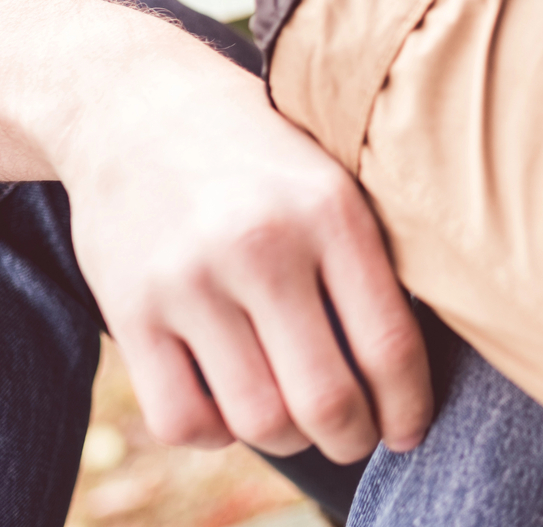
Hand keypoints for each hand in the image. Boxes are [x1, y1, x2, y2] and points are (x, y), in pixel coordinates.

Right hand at [48, 13, 433, 461]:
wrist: (132, 101)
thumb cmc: (255, 151)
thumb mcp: (328, 174)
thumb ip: (368, 255)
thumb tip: (413, 367)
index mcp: (329, 209)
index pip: (388, 343)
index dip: (407, 408)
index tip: (409, 429)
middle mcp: (261, 244)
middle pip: (325, 399)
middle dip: (352, 437)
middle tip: (355, 436)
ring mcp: (189, 280)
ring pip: (258, 420)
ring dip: (288, 440)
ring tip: (296, 420)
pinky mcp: (129, 309)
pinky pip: (183, 419)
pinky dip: (215, 433)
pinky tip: (229, 405)